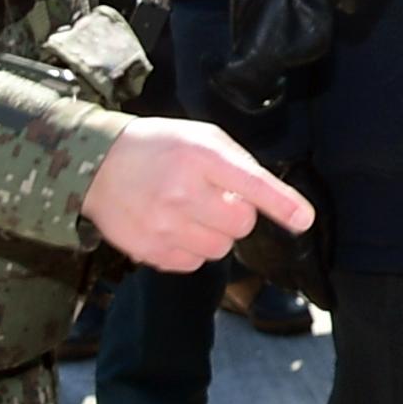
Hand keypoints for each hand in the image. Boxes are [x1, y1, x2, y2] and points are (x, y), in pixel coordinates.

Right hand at [84, 118, 316, 271]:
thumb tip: (267, 200)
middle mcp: (182, 191)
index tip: (303, 219)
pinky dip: (190, 250)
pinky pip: (192, 264)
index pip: (253, 184)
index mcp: (201, 157)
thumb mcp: (202, 138)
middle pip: (241, 224)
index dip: (282, 204)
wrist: (99, 163)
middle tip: (214, 199)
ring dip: (214, 234)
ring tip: (190, 213)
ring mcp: (162, 224)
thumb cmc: (159, 148)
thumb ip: (237, 165)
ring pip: (219, 249)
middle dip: (236, 214)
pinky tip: (173, 227)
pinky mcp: (148, 249)